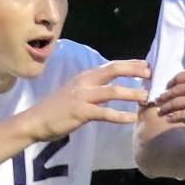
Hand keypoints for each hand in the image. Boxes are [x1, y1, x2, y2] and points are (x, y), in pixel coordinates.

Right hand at [23, 60, 150, 140]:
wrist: (34, 120)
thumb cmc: (57, 108)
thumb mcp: (76, 91)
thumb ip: (94, 88)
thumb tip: (115, 88)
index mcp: (85, 76)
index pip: (111, 65)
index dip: (130, 64)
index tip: (147, 66)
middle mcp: (84, 82)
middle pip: (113, 70)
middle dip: (134, 70)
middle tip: (150, 74)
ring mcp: (82, 97)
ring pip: (112, 91)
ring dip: (131, 93)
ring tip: (146, 97)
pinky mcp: (80, 112)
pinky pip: (104, 113)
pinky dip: (120, 115)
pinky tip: (132, 118)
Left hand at [155, 66, 184, 123]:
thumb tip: (182, 83)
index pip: (178, 77)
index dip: (169, 83)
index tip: (165, 88)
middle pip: (174, 91)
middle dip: (164, 97)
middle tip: (156, 102)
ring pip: (177, 104)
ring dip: (166, 109)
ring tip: (160, 112)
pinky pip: (184, 115)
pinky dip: (175, 117)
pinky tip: (170, 119)